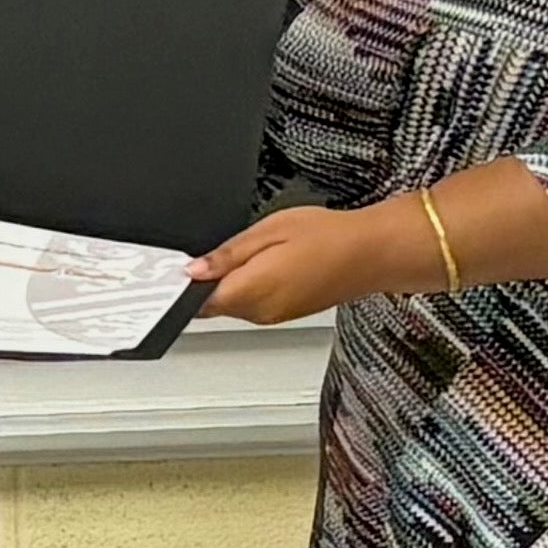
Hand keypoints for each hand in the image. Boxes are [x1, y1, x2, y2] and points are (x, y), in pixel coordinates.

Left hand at [194, 203, 408, 326]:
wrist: (370, 254)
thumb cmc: (327, 237)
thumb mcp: (269, 230)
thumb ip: (228, 254)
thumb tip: (193, 270)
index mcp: (251, 290)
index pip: (198, 302)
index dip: (183, 287)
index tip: (177, 268)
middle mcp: (259, 312)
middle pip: (214, 304)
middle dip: (207, 282)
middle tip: (215, 251)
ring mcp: (273, 317)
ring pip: (233, 304)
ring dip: (230, 284)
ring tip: (249, 253)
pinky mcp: (285, 315)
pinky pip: (254, 305)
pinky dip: (250, 288)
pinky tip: (266, 265)